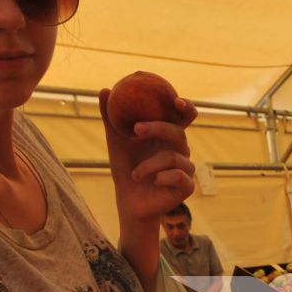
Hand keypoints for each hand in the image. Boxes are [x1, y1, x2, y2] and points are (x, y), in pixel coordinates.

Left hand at [99, 88, 198, 225]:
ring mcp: (186, 169)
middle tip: (137, 129)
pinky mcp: (187, 186)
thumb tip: (105, 90)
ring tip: (135, 175)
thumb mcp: (115, 141)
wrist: (128, 201)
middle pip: (178, 132)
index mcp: (168, 137)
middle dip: (158, 128)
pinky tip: (153, 183)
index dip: (186, 107)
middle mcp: (181, 151)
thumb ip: (111, 117)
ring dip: (149, 165)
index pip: (184, 117)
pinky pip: (178, 176)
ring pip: (173, 157)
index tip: (175, 100)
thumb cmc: (125, 169)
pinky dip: (161, 177)